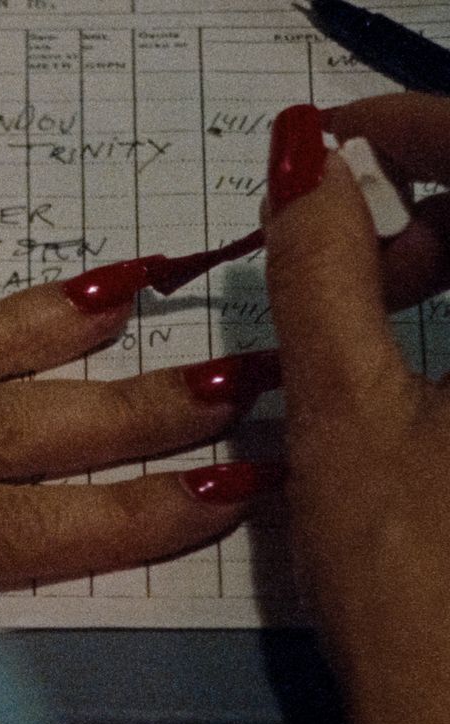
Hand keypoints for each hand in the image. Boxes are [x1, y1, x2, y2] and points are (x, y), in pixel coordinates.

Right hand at [255, 95, 449, 723]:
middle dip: (428, 206)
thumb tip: (300, 163)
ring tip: (367, 316)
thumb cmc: (416, 584)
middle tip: (339, 254)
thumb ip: (320, 269)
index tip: (324, 145)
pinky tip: (422, 360)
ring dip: (449, 262)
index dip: (413, 128)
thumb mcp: (346, 411)